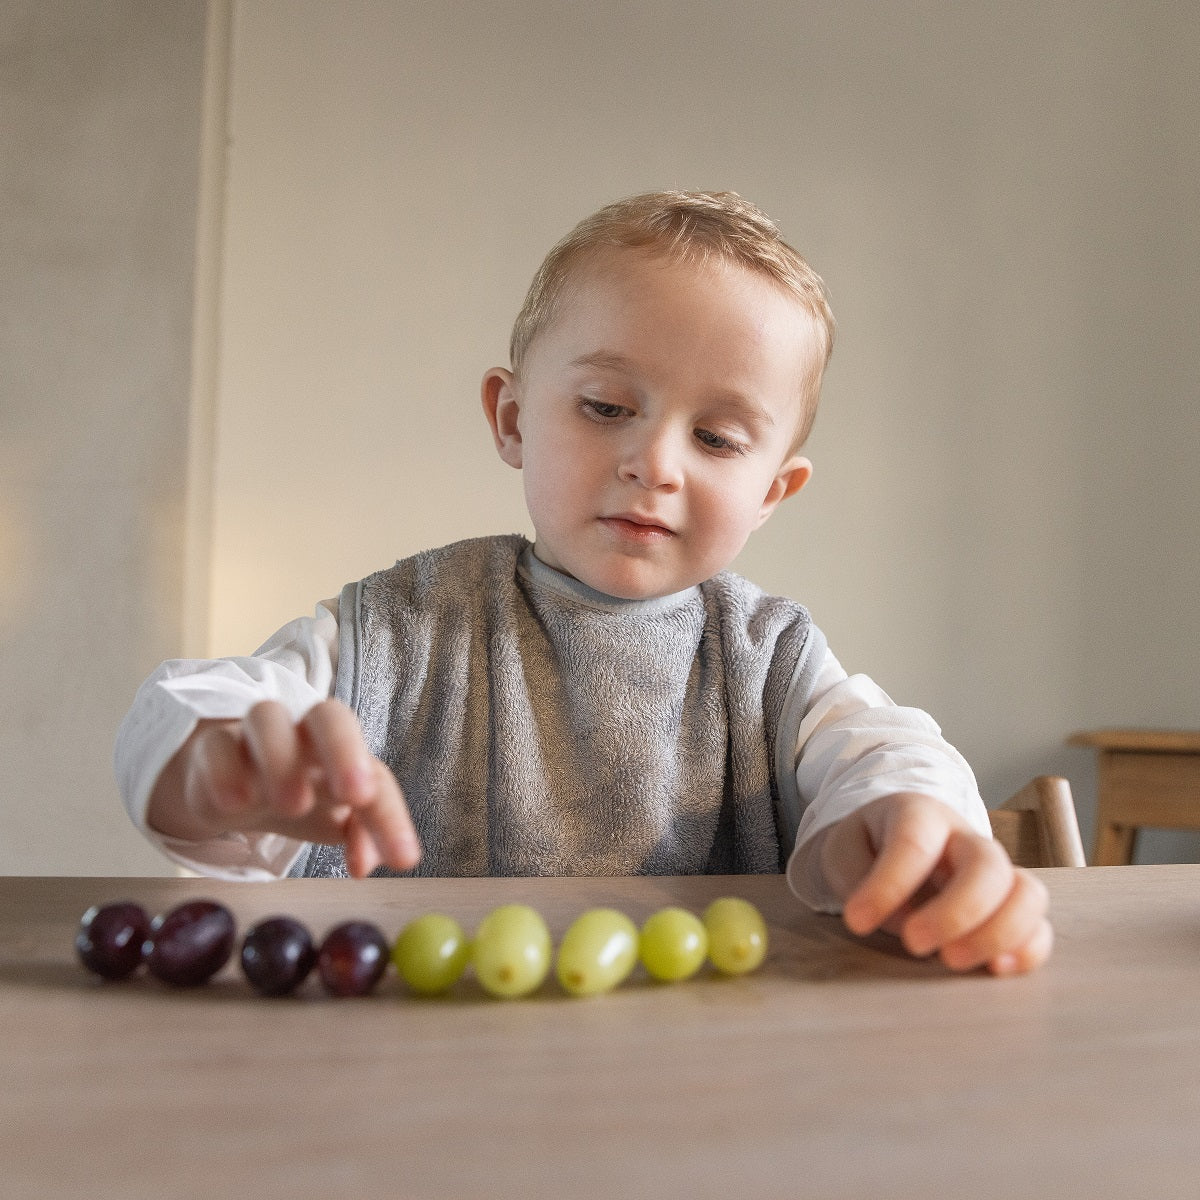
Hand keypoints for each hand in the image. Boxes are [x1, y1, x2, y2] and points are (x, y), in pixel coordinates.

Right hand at [148, 699, 420, 877]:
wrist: (235, 787)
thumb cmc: (301, 795)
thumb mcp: (335, 820)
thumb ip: (360, 836)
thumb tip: (366, 864)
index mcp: (345, 750)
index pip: (377, 775)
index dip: (392, 816)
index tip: (403, 859)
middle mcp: (304, 734)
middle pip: (329, 715)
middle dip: (345, 750)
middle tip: (356, 796)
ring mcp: (256, 737)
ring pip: (266, 717)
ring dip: (281, 757)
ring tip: (293, 806)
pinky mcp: (212, 749)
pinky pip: (215, 746)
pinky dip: (225, 771)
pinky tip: (236, 805)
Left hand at [818, 792, 1051, 974]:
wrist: (896, 838)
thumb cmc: (869, 845)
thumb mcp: (844, 849)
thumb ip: (859, 875)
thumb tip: (901, 916)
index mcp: (920, 814)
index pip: (914, 842)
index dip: (887, 885)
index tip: (856, 920)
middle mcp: (967, 839)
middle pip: (987, 865)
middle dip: (956, 912)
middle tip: (914, 944)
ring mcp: (996, 873)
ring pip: (1028, 893)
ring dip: (997, 934)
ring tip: (952, 961)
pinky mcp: (1011, 907)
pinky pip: (1039, 927)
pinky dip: (1026, 951)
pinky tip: (993, 970)